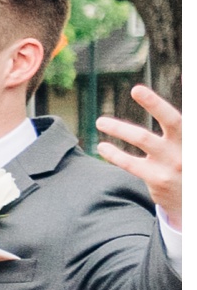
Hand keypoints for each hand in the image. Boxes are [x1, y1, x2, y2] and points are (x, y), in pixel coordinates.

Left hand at [95, 84, 181, 224]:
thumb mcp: (186, 146)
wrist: (193, 201)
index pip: (181, 117)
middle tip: (137, 89)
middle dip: (155, 103)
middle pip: (172, 120)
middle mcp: (186, 148)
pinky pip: (131, 163)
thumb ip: (178, 130)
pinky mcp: (158, 179)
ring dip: (120, 128)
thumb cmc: (186, 166)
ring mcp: (172, 164)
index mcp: (191, 138)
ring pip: (143, 139)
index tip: (153, 88)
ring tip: (100, 121)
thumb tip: (171, 96)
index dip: (168, 103)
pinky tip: (102, 146)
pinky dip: (114, 153)